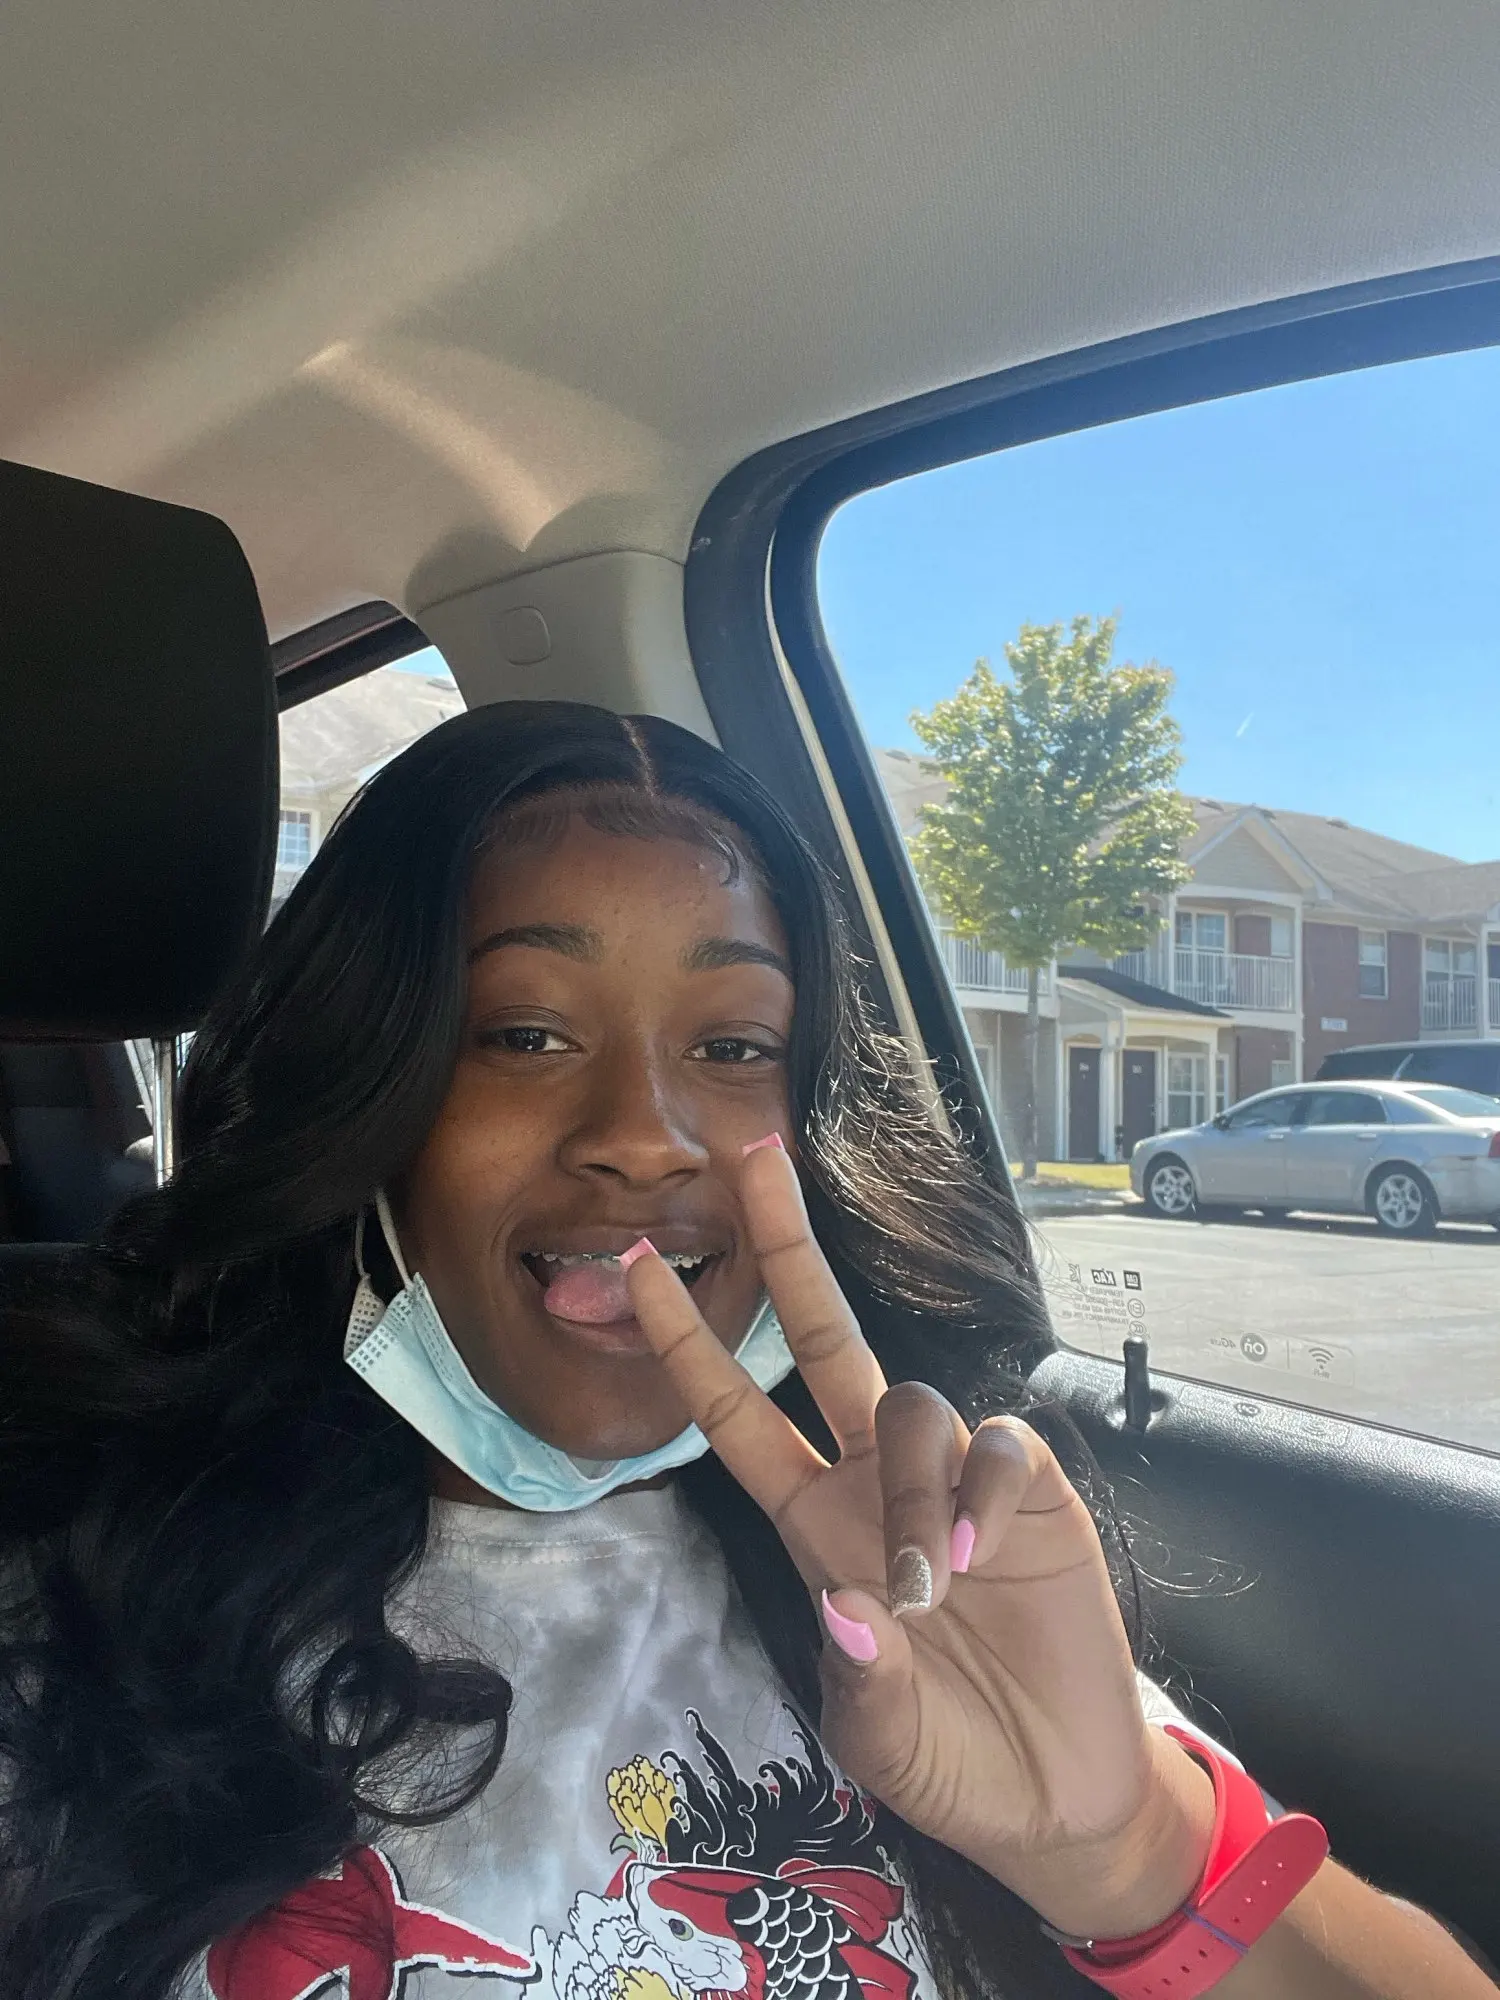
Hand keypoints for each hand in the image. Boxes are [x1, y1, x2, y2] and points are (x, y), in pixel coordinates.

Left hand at [623, 1137, 1214, 1941]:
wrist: (1059, 1792)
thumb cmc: (953, 1760)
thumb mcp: (883, 1745)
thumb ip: (861, 1685)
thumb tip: (854, 1608)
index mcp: (815, 1526)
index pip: (736, 1416)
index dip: (685, 1343)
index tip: (634, 1265)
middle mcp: (872, 1480)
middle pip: (822, 1336)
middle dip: (786, 1246)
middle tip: (753, 1157)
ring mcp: (951, 1478)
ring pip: (909, 1405)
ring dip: (912, 1488)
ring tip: (936, 1586)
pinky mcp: (1029, 1488)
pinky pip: (996, 1439)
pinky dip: (982, 1487)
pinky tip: (983, 1552)